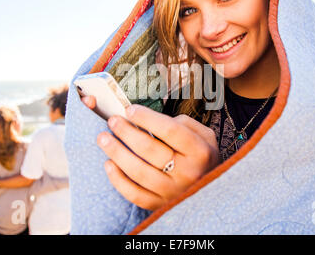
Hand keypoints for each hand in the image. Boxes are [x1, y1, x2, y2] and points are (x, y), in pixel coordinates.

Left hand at [82, 95, 219, 210]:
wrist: (211, 188)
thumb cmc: (200, 155)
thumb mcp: (202, 134)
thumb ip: (181, 123)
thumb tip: (150, 120)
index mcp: (200, 151)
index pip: (170, 130)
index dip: (147, 118)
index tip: (130, 110)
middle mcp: (188, 173)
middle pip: (150, 150)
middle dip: (127, 132)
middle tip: (112, 120)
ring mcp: (173, 192)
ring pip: (139, 172)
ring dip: (116, 152)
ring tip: (103, 138)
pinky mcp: (160, 205)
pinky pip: (134, 194)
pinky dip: (118, 179)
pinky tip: (108, 164)